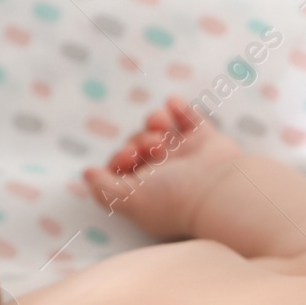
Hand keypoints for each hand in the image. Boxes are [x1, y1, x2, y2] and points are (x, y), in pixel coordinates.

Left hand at [84, 96, 243, 237]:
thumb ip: (104, 189)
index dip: (120, 157)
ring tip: (162, 128)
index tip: (129, 155)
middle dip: (139, 139)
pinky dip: (180, 108)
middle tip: (151, 146)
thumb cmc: (174, 198)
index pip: (122, 168)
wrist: (218, 189)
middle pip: (138, 144)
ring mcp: (188, 157)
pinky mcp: (207, 142)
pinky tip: (173, 105)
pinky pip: (189, 117)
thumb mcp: (128, 199)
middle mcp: (168, 175)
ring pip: (160, 128)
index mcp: (149, 192)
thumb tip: (87, 173)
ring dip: (155, 121)